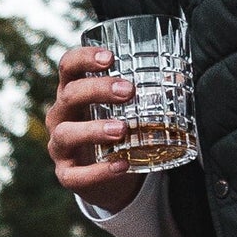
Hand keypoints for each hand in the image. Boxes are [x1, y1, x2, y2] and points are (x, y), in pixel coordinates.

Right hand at [45, 45, 138, 212]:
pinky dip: (100, 171)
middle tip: (128, 91)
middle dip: (98, 90)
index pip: (68, 67)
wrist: (107, 178)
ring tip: (122, 129)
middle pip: (69, 95)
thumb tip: (176, 77)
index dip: (84, 58)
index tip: (110, 58)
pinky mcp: (66, 174)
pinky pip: (76, 175)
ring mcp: (60, 146)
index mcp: (72, 92)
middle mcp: (61, 116)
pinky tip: (122, 165)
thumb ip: (141, 94)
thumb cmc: (115, 133)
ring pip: (66, 134)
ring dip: (94, 130)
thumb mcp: (122, 110)